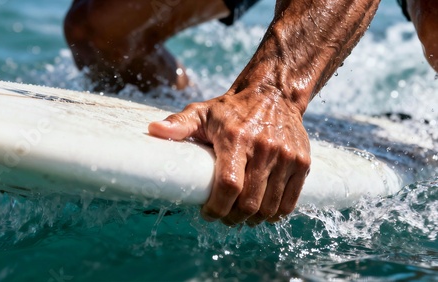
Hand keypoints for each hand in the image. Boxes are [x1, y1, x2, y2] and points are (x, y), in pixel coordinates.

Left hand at [149, 86, 310, 225]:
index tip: (208, 213)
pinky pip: (290, 203)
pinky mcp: (302, 163)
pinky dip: (275, 213)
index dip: (217, 208)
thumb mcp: (203, 112)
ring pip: (270, 207)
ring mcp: (287, 157)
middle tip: (224, 216)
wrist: (275, 94)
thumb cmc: (231, 109)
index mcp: (236, 138)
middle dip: (232, 218)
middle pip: (250, 203)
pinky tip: (262, 211)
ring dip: (253, 220)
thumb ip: (179, 124)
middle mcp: (264, 148)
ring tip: (241, 215)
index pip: (228, 186)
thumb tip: (153, 131)